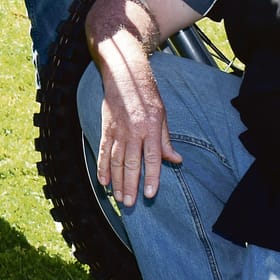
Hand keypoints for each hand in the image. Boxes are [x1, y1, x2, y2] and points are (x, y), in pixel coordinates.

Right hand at [92, 30, 178, 205]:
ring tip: (118, 198)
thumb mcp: (163, 116)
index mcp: (151, 128)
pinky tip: (103, 182)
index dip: (151, 177)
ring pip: (116, 161)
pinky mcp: (106, 129)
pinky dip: (103, 168)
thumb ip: (166, 141)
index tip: (149, 194)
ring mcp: (118, 130)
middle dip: (130, 185)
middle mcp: (134, 131)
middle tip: (130, 203)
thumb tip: (176, 161)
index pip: (153, 157)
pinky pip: (104, 152)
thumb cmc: (147, 97)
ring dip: (116, 181)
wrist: (125, 76)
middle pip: (131, 163)